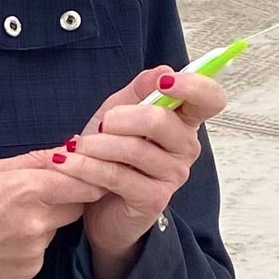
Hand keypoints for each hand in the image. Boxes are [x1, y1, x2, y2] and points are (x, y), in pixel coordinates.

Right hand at [0, 151, 106, 278]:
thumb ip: (34, 161)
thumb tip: (69, 148)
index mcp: (25, 189)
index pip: (86, 183)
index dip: (88, 177)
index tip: (85, 174)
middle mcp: (35, 222)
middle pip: (77, 206)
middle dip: (64, 198)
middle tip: (31, 195)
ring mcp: (33, 251)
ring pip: (55, 229)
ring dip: (42, 222)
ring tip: (2, 221)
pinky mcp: (27, 271)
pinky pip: (40, 252)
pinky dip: (27, 245)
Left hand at [59, 65, 226, 278]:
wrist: (99, 208)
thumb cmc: (112, 156)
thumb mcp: (119, 115)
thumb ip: (139, 91)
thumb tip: (163, 70)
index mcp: (184, 122)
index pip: (210, 99)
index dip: (194, 86)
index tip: (165, 84)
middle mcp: (186, 148)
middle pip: (162, 121)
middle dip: (122, 118)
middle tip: (102, 124)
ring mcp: (173, 175)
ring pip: (135, 149)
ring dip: (98, 144)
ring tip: (78, 146)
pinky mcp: (154, 199)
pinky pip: (117, 176)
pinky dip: (87, 166)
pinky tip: (68, 162)